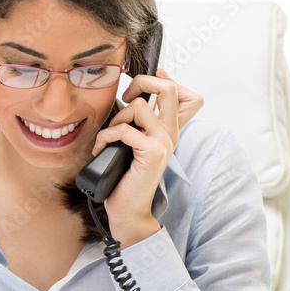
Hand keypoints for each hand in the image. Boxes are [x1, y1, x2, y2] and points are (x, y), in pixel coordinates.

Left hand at [93, 70, 203, 246]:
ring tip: (109, 137)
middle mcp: (171, 134)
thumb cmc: (126, 178)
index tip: (147, 82)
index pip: (187, 96)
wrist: (129, 209)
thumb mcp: (133, 146)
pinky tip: (102, 149)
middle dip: (143, 82)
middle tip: (126, 96)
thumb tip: (128, 100)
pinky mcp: (152, 153)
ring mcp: (163, 142)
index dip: (167, 80)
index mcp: (169, 131)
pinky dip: (106, 136)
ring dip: (116, 118)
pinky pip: (124, 129)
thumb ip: (136, 125)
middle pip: (169, 89)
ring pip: (139, 106)